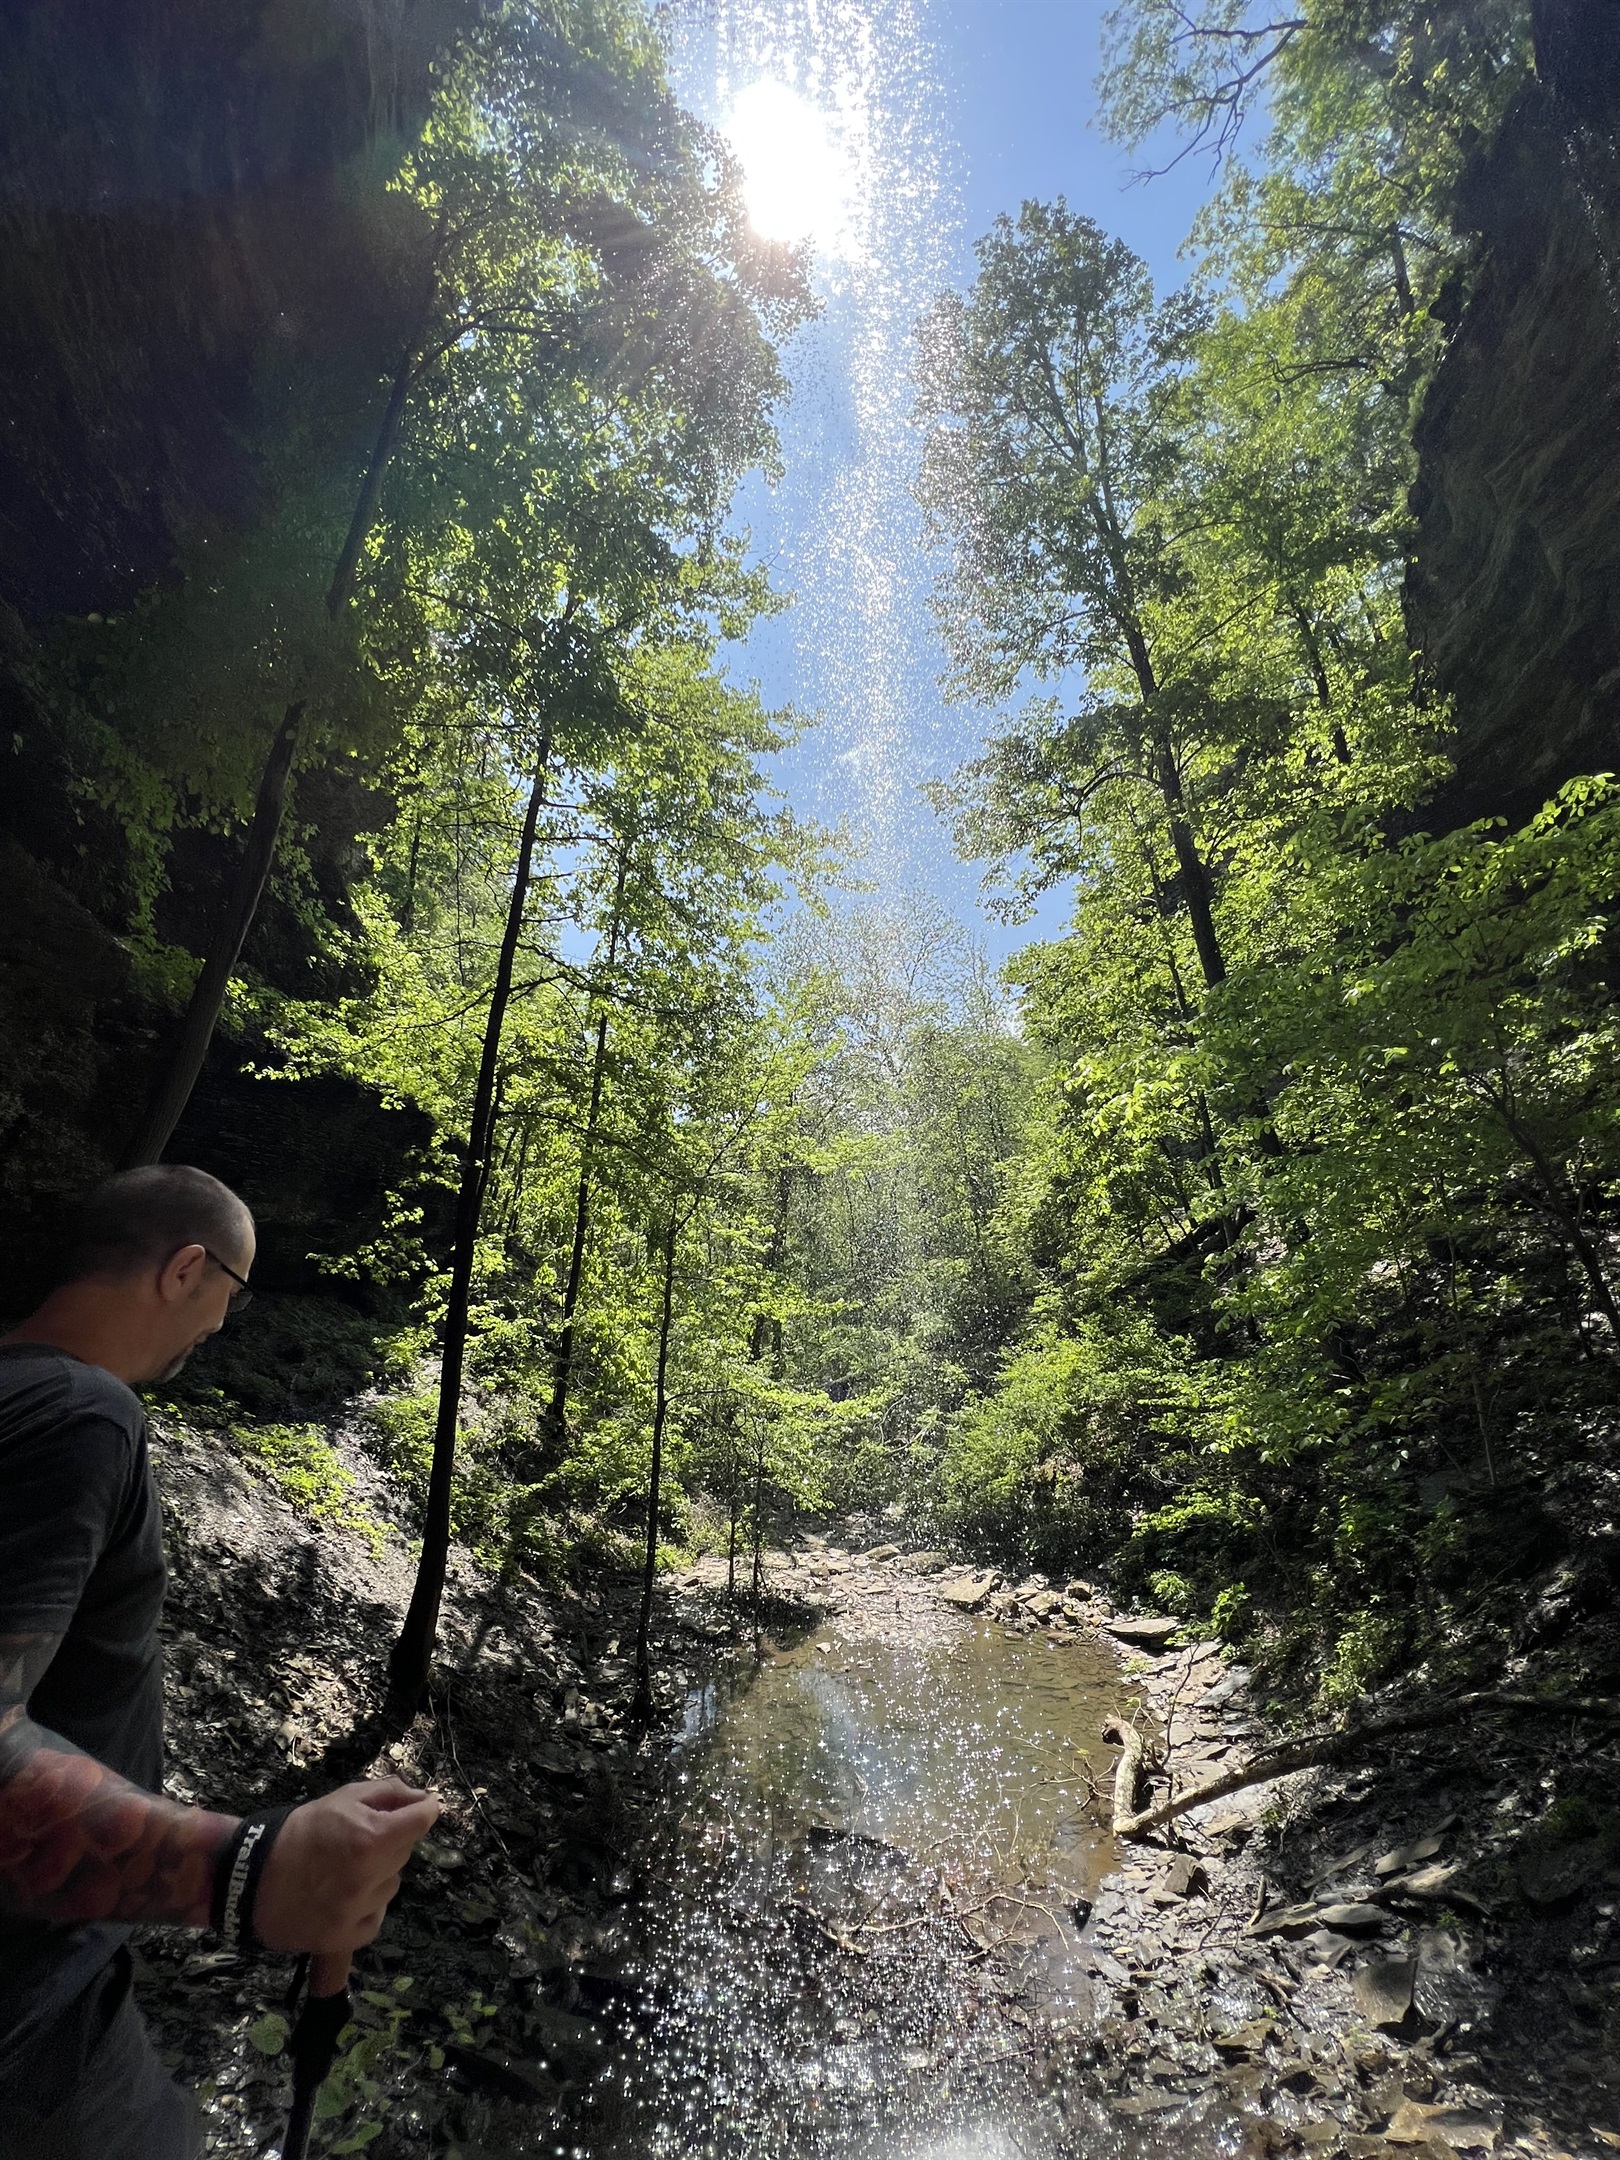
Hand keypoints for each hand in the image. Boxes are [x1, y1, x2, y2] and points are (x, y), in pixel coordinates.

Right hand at [252, 1777, 439, 1954]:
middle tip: (358, 1840)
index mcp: (371, 1838)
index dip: (423, 1809)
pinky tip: (342, 1897)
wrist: (251, 1878)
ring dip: (377, 1875)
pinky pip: (375, 1917)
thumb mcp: (342, 1798)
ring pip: (391, 1885)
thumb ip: (388, 1793)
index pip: (423, 1819)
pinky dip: (366, 1907)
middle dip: (390, 1841)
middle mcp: (369, 1877)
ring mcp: (357, 1911)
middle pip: (405, 1851)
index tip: (420, 1808)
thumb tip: (422, 1799)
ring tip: (344, 1870)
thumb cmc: (299, 1832)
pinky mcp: (345, 1938)